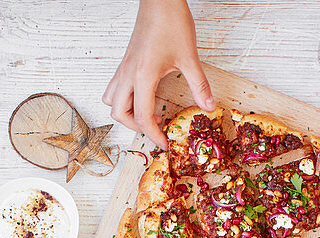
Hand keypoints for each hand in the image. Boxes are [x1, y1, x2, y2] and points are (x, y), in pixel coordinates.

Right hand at [103, 0, 212, 148]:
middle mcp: (128, 75)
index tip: (165, 142)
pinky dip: (123, 98)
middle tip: (156, 127)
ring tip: (146, 112)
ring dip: (125, 112)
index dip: (153, 135)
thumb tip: (208, 106)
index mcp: (143, 77)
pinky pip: (115, 87)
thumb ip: (199, 85)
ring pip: (111, 100)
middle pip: (119, 113)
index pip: (141, 117)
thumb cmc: (171, 23)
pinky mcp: (126, 62)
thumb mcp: (189, 57)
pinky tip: (142, 94)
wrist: (159, 0)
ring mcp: (124, 68)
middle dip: (136, 127)